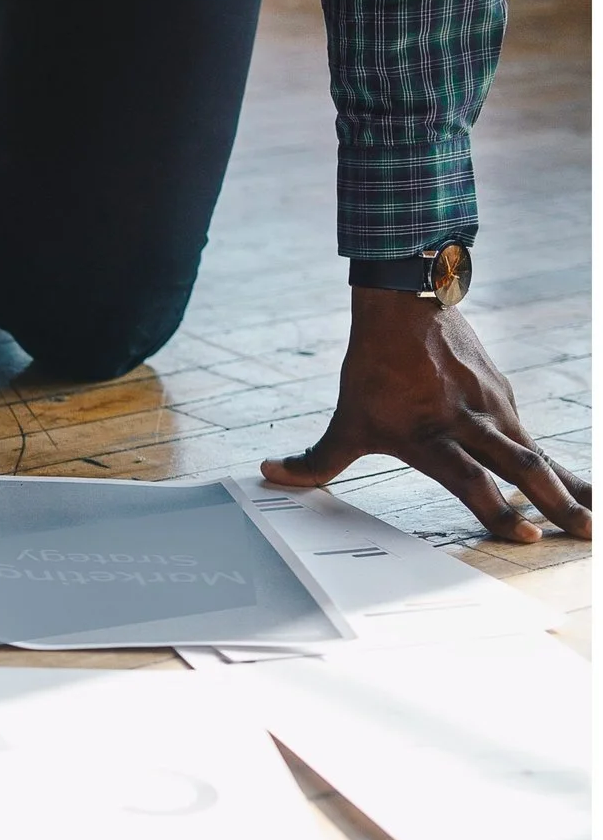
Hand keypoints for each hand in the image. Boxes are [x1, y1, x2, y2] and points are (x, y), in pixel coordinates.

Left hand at [262, 288, 591, 540]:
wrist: (405, 304)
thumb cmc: (372, 369)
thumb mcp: (346, 420)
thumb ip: (316, 460)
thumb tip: (269, 475)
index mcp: (430, 434)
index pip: (469, 479)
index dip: (496, 509)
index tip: (524, 535)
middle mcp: (468, 422)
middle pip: (521, 466)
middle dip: (556, 503)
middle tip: (585, 534)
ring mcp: (493, 406)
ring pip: (537, 452)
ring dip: (570, 486)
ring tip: (594, 518)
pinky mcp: (503, 394)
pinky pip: (533, 435)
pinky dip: (557, 462)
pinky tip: (576, 485)